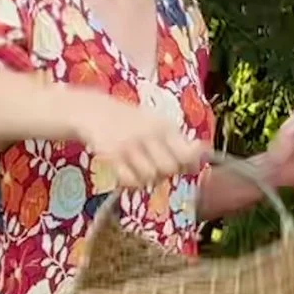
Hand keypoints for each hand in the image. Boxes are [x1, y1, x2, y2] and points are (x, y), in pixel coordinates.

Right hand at [72, 94, 205, 189]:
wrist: (93, 111)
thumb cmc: (130, 121)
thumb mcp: (156, 124)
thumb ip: (177, 142)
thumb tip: (201, 161)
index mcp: (164, 126)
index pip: (187, 154)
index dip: (190, 164)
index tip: (185, 166)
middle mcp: (149, 134)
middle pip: (170, 169)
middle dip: (166, 173)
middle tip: (156, 167)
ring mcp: (130, 145)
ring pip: (150, 177)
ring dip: (146, 178)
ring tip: (139, 168)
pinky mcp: (112, 155)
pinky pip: (129, 180)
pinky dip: (131, 182)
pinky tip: (127, 172)